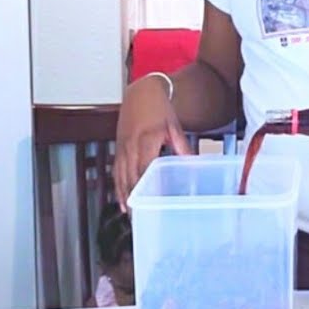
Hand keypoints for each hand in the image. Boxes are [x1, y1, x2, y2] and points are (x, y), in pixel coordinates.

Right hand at [113, 74, 192, 210]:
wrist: (141, 92)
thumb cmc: (158, 108)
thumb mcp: (174, 125)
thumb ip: (181, 146)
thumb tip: (191, 164)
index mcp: (147, 138)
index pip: (146, 166)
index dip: (147, 185)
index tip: (152, 200)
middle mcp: (131, 144)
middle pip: (130, 174)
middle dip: (134, 196)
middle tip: (140, 216)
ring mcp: (123, 146)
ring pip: (121, 175)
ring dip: (124, 195)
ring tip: (130, 214)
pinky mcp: (119, 147)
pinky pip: (116, 170)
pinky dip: (118, 186)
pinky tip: (122, 200)